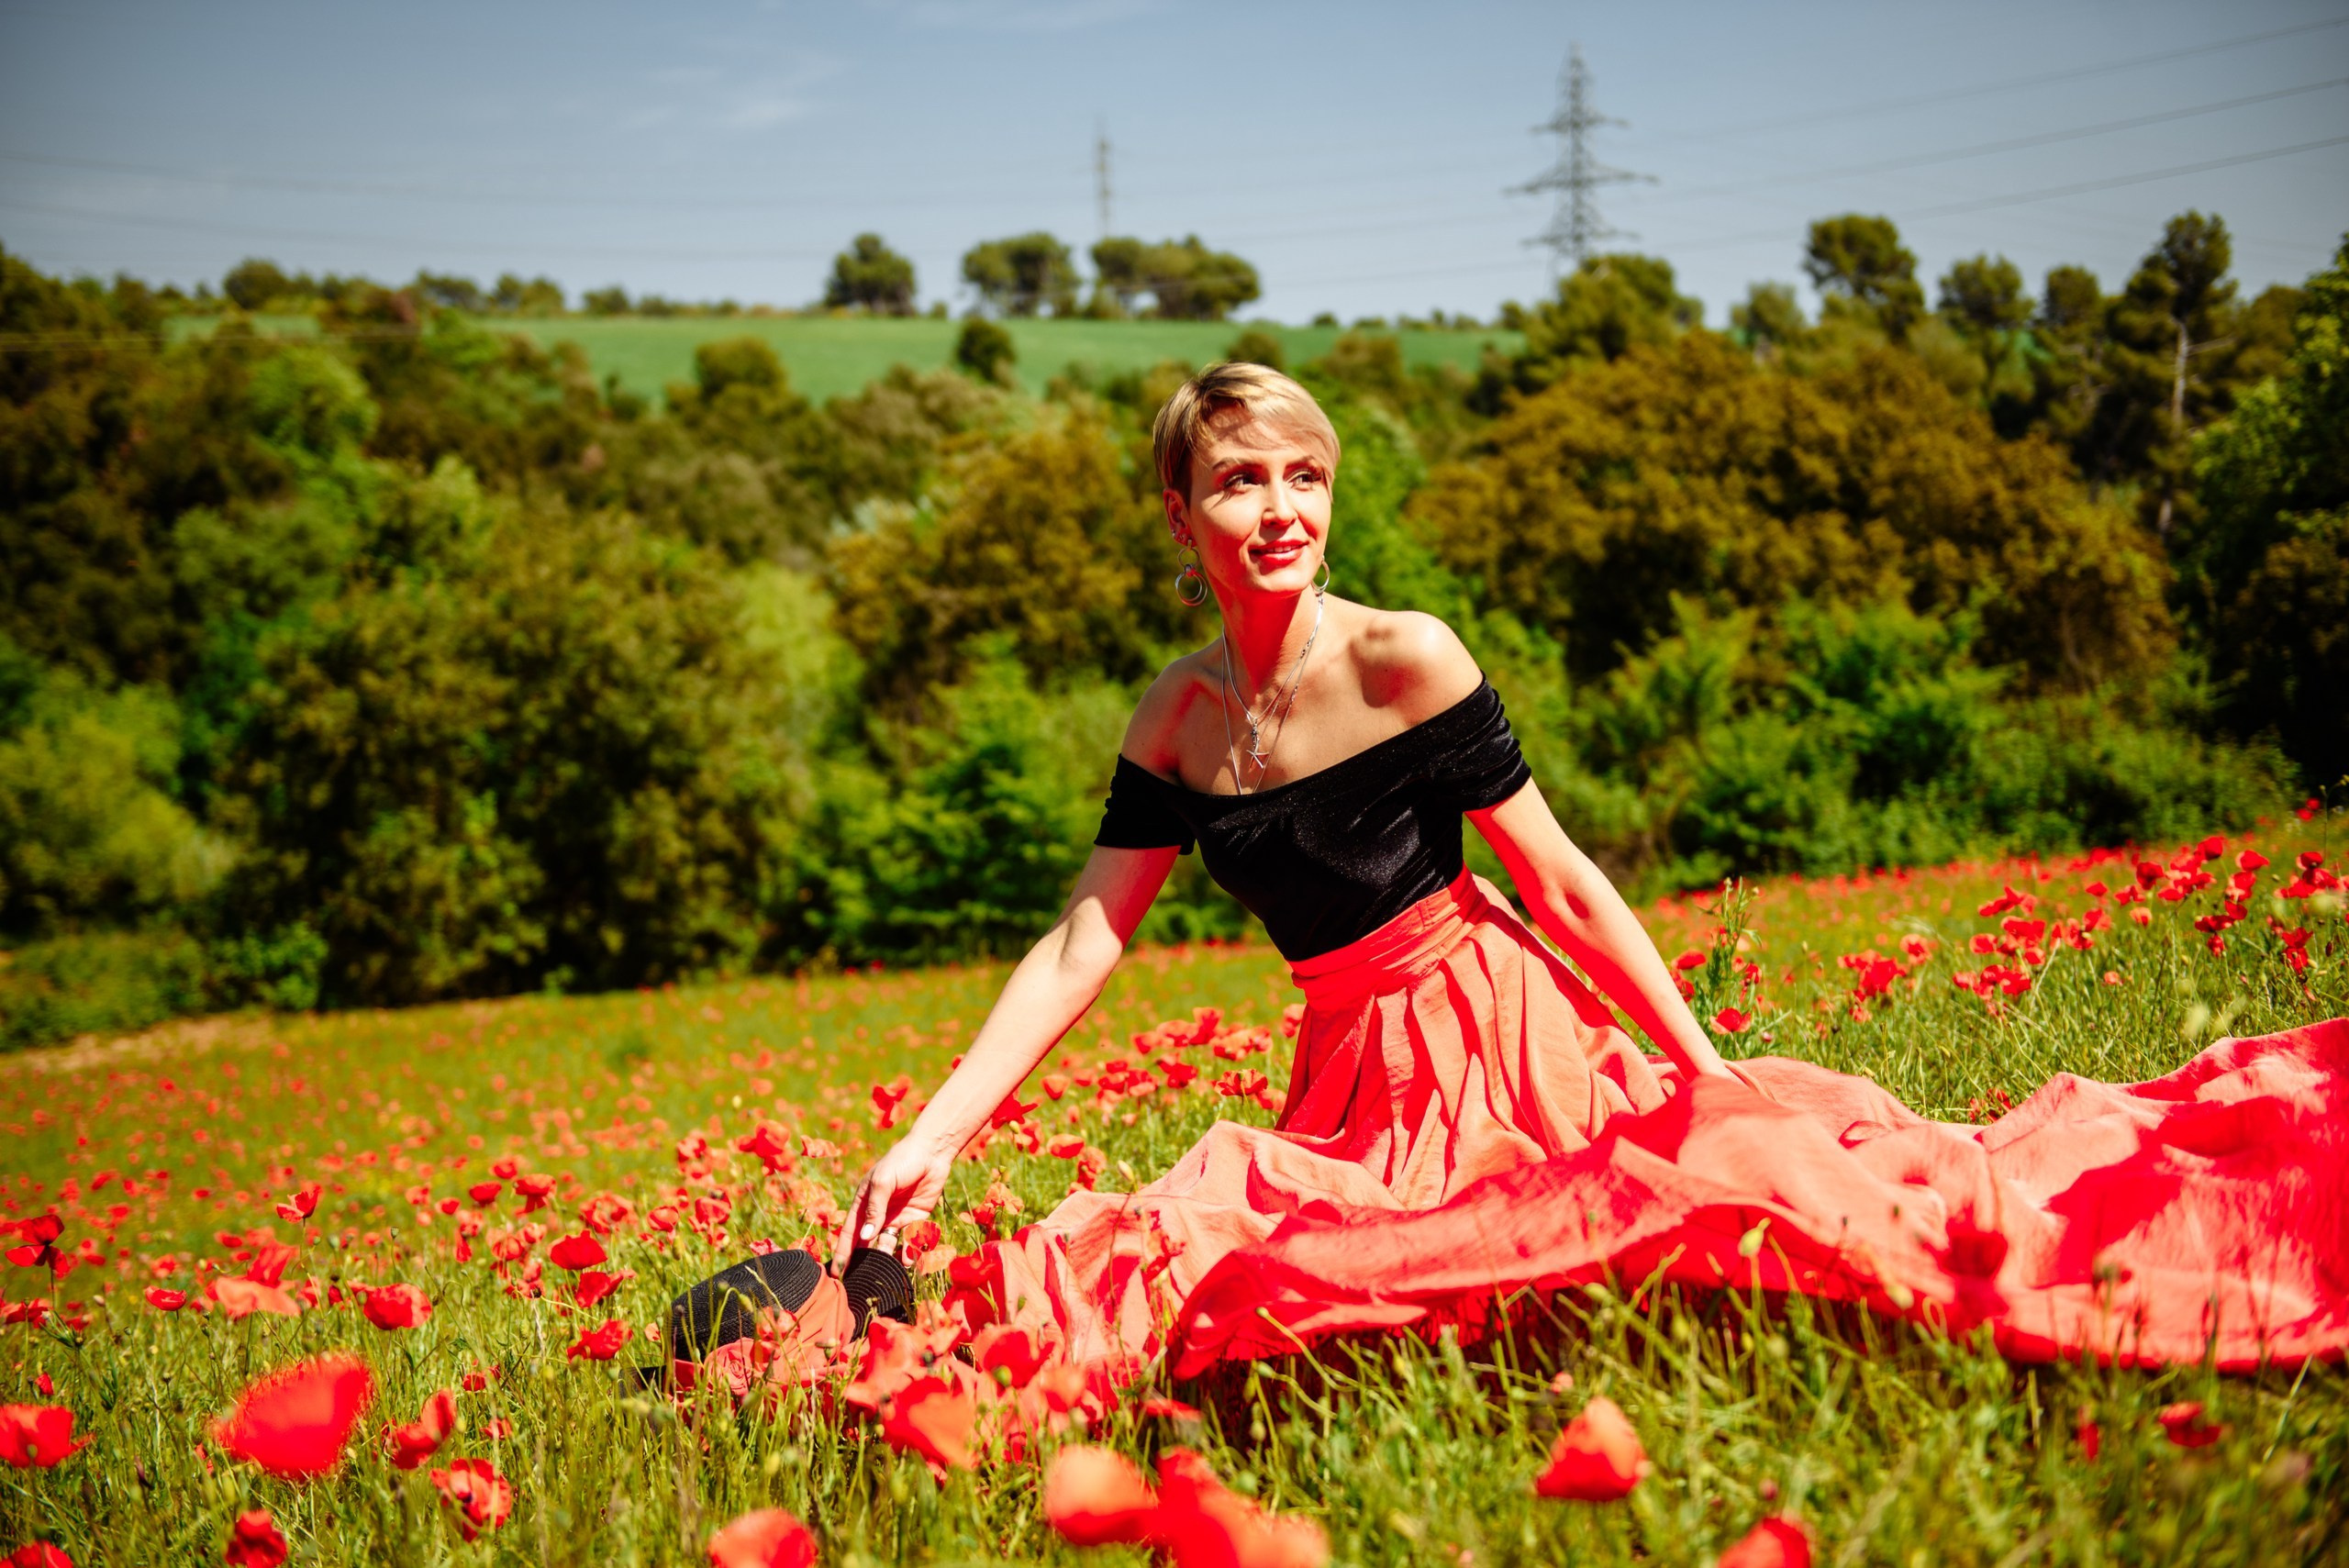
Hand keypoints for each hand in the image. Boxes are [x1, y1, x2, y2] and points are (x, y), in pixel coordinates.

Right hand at [832, 1131, 955, 1272]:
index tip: (837, 1273)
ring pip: (889, 1245)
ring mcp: (897, 1217)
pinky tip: (908, 1260)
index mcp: (863, 1203)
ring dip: (887, 1258)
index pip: (851, 1232)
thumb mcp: (882, 1182)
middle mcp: (878, 1213)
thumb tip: (865, 1237)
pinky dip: (909, 1250)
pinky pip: (910, 1240)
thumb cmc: (901, 1161)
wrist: (932, 1152)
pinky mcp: (916, 1219)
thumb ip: (874, 1209)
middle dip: (863, 1262)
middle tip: (860, 1282)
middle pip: (867, 1243)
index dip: (843, 1253)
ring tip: (886, 1271)